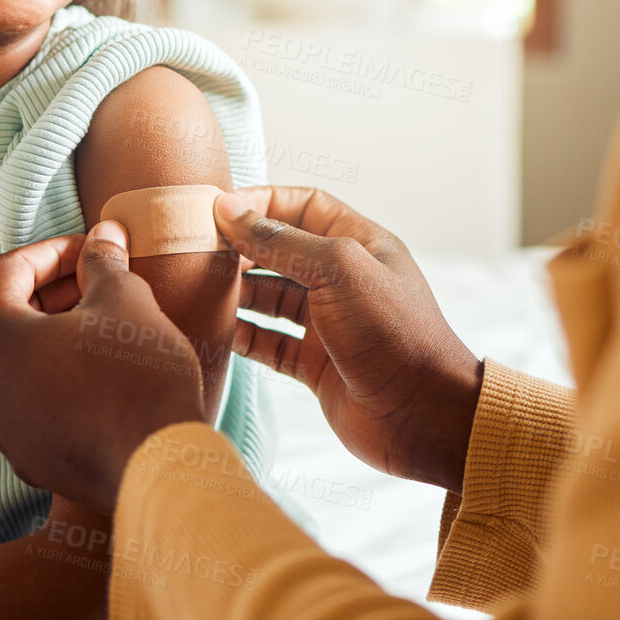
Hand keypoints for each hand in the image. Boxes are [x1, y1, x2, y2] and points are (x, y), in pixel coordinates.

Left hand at [0, 220, 208, 512]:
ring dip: (36, 339)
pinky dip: (44, 382)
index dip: (51, 251)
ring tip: (89, 329)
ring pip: (1, 366)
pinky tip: (91, 378)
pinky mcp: (24, 457)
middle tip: (81, 286)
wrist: (158, 465)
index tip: (90, 250)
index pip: (5, 271)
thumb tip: (103, 239)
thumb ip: (103, 263)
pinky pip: (21, 406)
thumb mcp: (126, 300)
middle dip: (32, 294)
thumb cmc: (138, 376)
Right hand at [216, 186, 483, 492]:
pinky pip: (269, 342)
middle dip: (240, 248)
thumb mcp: (339, 271)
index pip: (303, 205)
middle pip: (280, 250)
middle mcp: (342, 280)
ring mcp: (328, 324)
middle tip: (196, 250)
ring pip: (270, 297)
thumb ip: (282, 241)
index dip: (260, 202)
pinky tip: (214, 330)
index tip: (217, 209)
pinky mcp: (315, 365)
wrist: (423, 416)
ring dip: (236, 292)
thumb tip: (231, 211)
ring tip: (198, 288)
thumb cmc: (395, 334)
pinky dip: (242, 335)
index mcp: (359, 244)